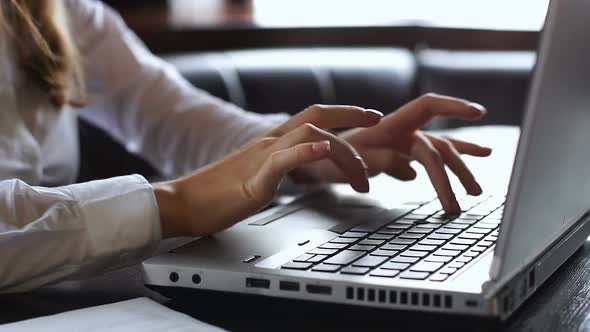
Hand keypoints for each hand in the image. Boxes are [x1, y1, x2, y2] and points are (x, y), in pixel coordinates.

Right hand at [153, 105, 382, 236]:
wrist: (182, 204)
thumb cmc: (217, 195)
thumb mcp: (258, 176)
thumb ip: (281, 168)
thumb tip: (300, 170)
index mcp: (271, 142)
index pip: (312, 117)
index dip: (343, 112)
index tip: (368, 116)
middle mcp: (269, 142)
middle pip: (317, 114)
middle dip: (353, 114)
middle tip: (379, 120)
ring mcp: (262, 157)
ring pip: (310, 134)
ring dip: (345, 152)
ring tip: (363, 176)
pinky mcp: (255, 179)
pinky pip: (284, 158)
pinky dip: (307, 151)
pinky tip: (324, 149)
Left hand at [291, 93, 492, 213]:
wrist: (316, 161)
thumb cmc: (328, 158)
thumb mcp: (347, 160)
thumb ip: (378, 161)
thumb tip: (411, 171)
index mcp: (389, 125)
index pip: (427, 107)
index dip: (452, 107)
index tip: (477, 112)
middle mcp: (401, 131)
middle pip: (438, 145)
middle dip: (455, 170)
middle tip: (465, 197)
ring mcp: (405, 143)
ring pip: (441, 153)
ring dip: (460, 171)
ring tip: (475, 191)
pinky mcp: (404, 155)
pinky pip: (435, 157)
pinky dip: (456, 159)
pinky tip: (478, 159)